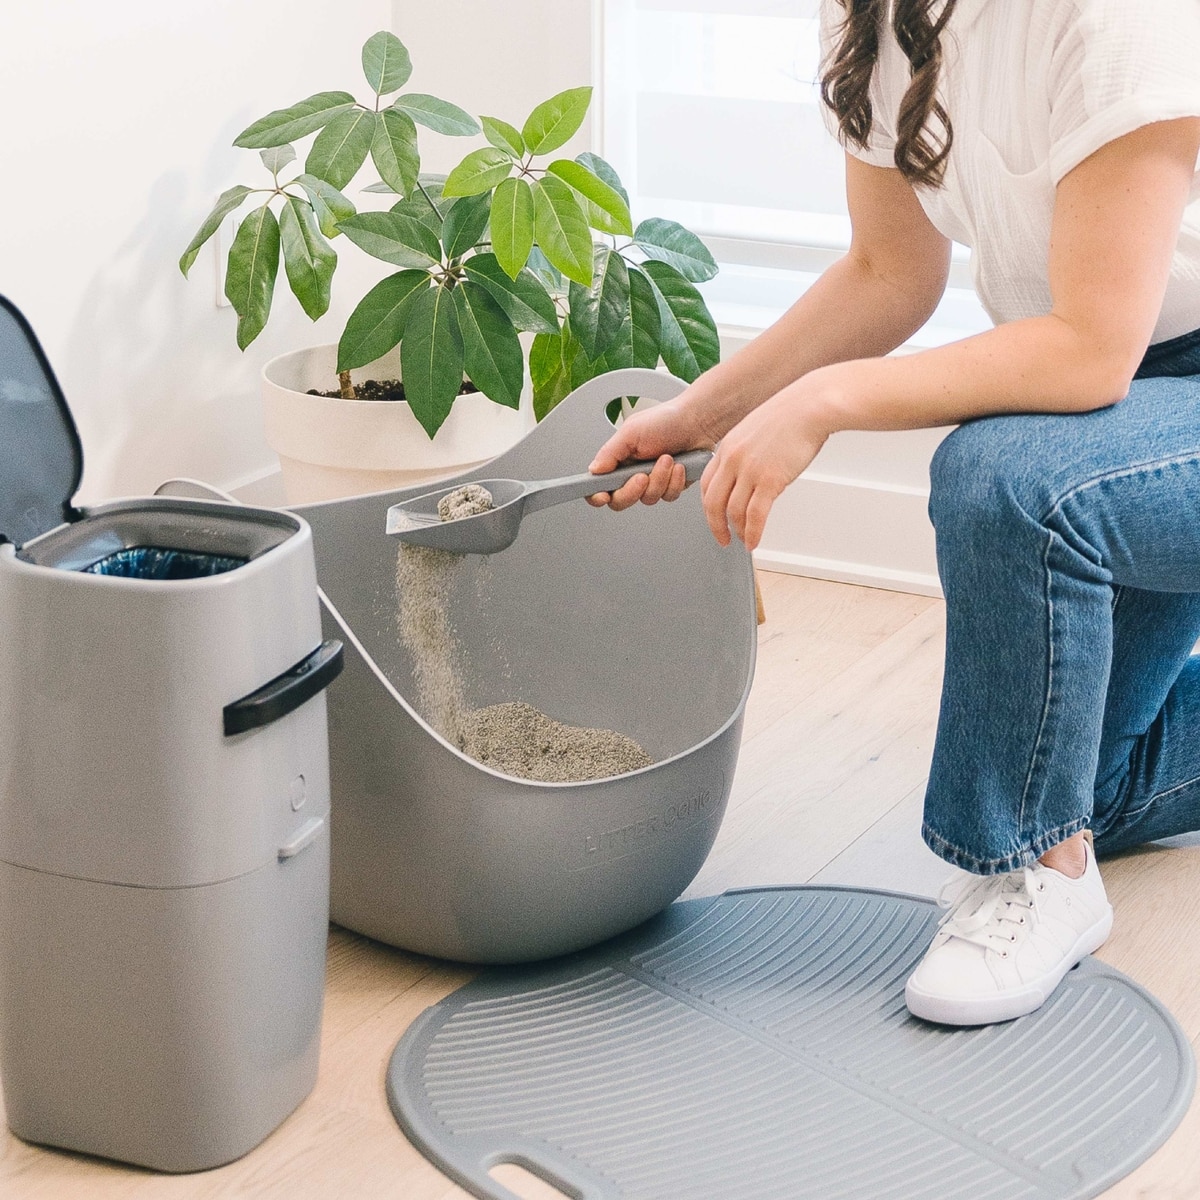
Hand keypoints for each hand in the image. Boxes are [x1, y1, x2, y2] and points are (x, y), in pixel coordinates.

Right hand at [587, 394, 713, 510]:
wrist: (698, 421)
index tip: (603, 495)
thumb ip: (609, 452)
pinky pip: (668, 496)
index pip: (599, 486)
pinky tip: (679, 465)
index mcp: (618, 461)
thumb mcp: (631, 432)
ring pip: (648, 499)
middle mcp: (632, 474)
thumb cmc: (666, 419)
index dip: (597, 495)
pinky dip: (675, 481)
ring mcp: (653, 482)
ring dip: (659, 479)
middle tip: (641, 475)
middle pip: (621, 501)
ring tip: (667, 459)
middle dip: (632, 490)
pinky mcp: (671, 486)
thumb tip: (594, 470)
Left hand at [700, 380, 831, 550]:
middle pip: (713, 502)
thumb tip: (750, 473)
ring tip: (744, 540)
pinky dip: (752, 533)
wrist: (812, 406)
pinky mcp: (770, 481)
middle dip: (716, 526)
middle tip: (722, 538)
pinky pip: (755, 516)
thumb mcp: (756, 429)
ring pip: (734, 512)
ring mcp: (750, 471)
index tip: (714, 517)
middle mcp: (733, 460)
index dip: (708, 506)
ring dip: (738, 531)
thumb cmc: (793, 413)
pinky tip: (754, 541)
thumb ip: (747, 451)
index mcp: (727, 447)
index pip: (706, 484)